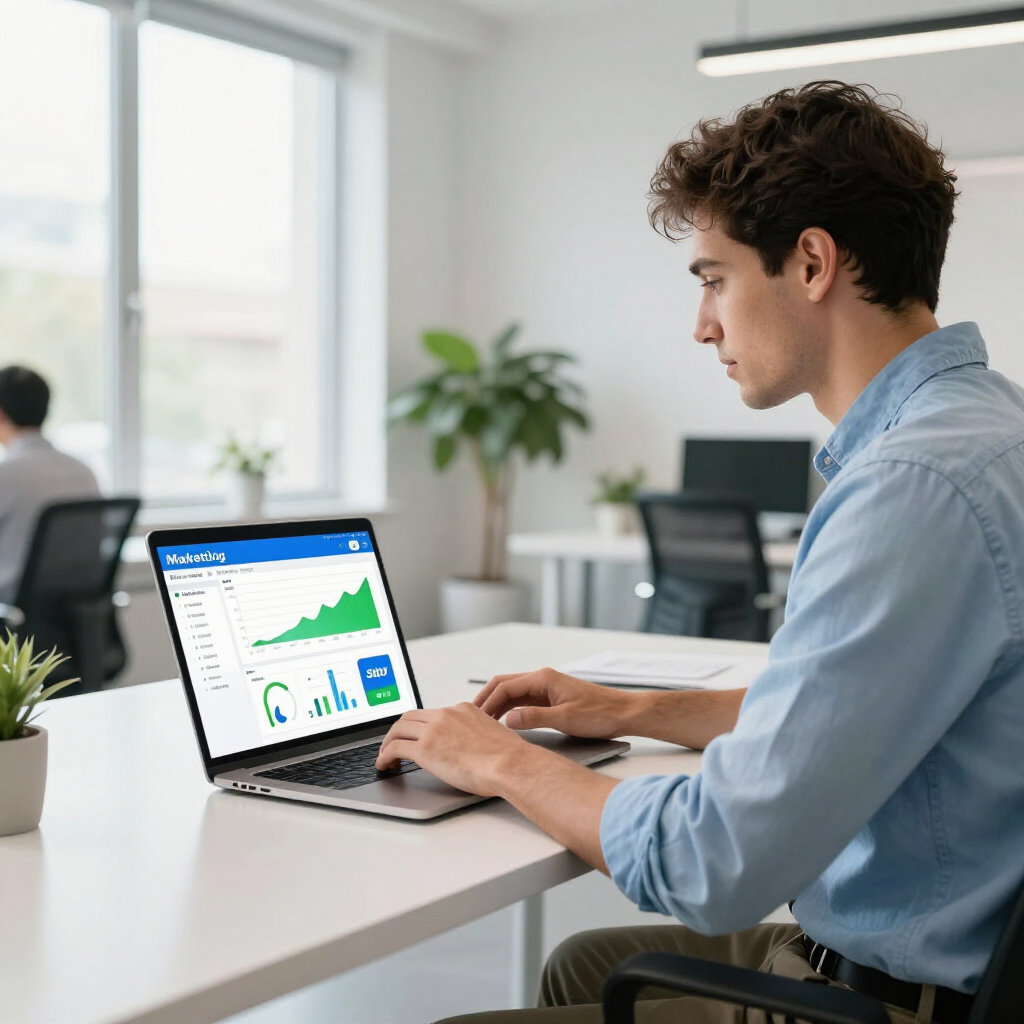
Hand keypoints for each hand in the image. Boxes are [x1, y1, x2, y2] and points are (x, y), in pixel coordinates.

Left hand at [375, 703, 533, 796]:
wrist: (509, 764)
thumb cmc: (508, 757)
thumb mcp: (492, 734)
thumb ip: (477, 734)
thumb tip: (473, 747)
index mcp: (462, 710)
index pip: (432, 714)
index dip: (419, 725)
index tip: (415, 734)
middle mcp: (446, 715)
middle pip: (409, 716)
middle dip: (398, 730)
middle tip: (393, 743)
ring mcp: (433, 730)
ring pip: (398, 729)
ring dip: (387, 742)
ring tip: (384, 756)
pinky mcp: (425, 749)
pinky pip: (395, 748)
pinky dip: (384, 756)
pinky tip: (384, 765)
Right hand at [474, 667, 638, 737]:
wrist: (623, 713)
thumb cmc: (599, 714)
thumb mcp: (565, 719)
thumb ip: (534, 718)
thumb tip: (507, 720)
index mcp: (543, 679)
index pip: (505, 686)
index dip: (488, 702)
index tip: (475, 718)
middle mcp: (542, 679)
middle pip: (505, 685)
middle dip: (487, 699)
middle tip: (471, 718)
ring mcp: (547, 688)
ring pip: (513, 693)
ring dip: (497, 705)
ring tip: (483, 722)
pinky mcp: (552, 698)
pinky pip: (524, 700)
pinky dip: (510, 709)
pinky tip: (505, 722)